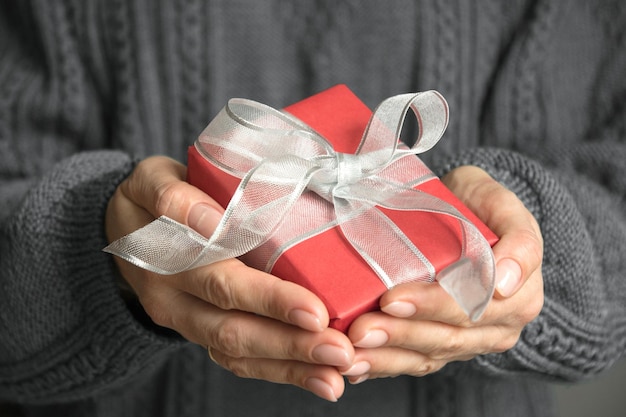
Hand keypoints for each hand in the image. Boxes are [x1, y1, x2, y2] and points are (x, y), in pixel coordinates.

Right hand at [106, 156, 353, 400]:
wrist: (125, 230)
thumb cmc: (152, 199)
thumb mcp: (151, 181)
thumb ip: (172, 196)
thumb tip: (212, 222)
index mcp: (164, 260)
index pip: (221, 282)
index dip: (268, 299)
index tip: (315, 311)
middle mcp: (174, 301)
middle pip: (232, 328)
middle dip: (290, 343)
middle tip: (340, 351)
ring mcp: (187, 322)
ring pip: (237, 353)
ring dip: (289, 366)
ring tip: (336, 376)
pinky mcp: (201, 333)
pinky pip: (238, 360)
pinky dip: (280, 372)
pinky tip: (319, 378)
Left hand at [339, 166, 543, 382]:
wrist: (466, 211)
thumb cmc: (479, 204)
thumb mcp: (503, 205)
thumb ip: (519, 240)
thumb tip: (505, 282)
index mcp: (518, 295)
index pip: (472, 305)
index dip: (431, 305)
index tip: (392, 299)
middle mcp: (499, 326)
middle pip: (447, 336)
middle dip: (400, 334)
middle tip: (360, 330)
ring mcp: (471, 341)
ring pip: (429, 356)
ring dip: (387, 356)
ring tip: (352, 352)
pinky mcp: (445, 348)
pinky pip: (416, 362)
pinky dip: (384, 365)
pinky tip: (356, 367)